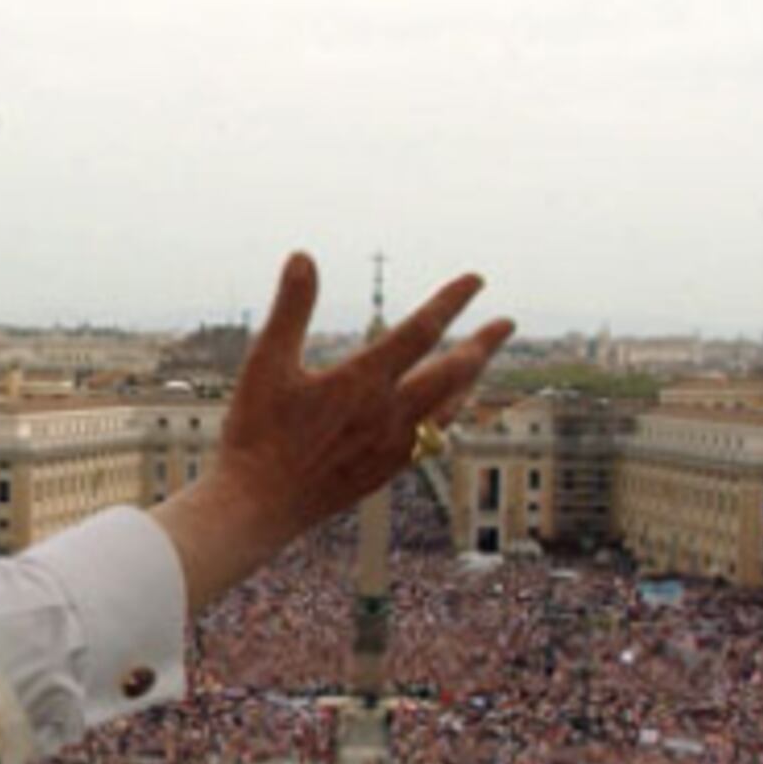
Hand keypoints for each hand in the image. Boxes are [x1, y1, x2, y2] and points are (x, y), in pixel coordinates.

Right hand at [151, 252, 513, 616]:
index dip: (452, 301)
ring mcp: (392, 448)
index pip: (422, 331)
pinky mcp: (385, 472)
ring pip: (450, 409)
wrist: (258, 507)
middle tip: (507, 323)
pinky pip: (433, 440)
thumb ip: (290, 308)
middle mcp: (389, 415)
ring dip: (470, 382)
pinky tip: (443, 416)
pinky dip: (447, 417)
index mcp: (364, 383)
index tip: (477, 280)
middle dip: (484, 344)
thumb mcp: (266, 363)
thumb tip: (302, 256)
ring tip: (480, 364)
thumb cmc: (255, 434)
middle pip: (454, 373)